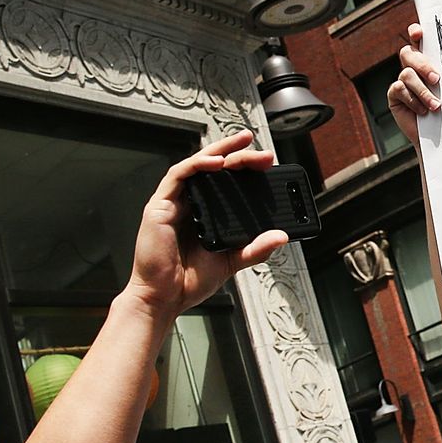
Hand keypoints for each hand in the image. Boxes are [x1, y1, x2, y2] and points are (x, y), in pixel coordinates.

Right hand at [121, 131, 288, 320]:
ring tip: (242, 144)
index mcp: (205, 213)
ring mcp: (173, 203)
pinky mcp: (160, 206)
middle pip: (214, 169)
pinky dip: (198, 164)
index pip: (226, 182)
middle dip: (239, 154)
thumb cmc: (190, 281)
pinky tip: (217, 161)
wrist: (165, 298)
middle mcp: (189, 203)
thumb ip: (255, 249)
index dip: (245, 169)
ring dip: (220, 150)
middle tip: (264, 154)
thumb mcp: (231, 262)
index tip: (268, 165)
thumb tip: (281, 236)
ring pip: (197, 165)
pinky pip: (178, 175)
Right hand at [387, 23, 440, 147]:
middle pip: (408, 53)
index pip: (418, 40)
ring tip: (436, 106)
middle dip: (422, 64)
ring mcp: (402, 81)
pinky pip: (399, 89)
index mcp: (428, 61)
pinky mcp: (395, 95)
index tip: (419, 33)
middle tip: (436, 78)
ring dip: (423, 91)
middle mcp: (412, 68)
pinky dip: (414, 100)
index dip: (415, 32)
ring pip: (406, 74)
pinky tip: (423, 111)